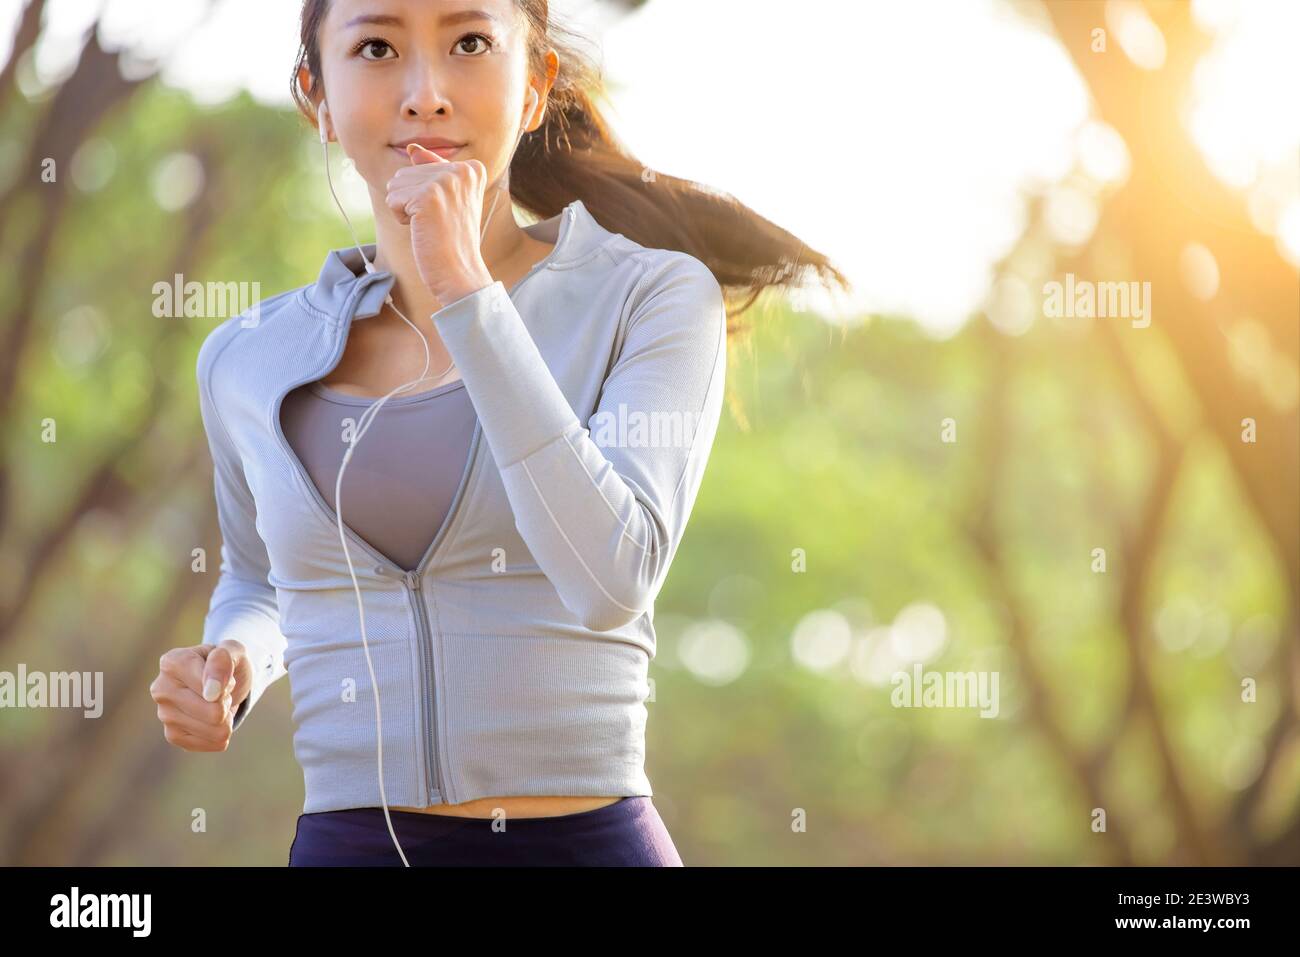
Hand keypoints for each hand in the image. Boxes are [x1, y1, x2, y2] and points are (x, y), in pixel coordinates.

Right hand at [150, 640, 250, 751]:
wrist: (222, 681)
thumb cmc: (227, 663)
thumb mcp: (233, 651)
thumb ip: (223, 661)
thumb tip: (211, 692)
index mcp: (172, 662)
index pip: (211, 687)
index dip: (228, 684)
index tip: (224, 676)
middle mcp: (161, 689)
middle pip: (214, 713)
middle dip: (227, 703)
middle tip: (220, 691)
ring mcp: (164, 715)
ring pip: (216, 730)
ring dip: (226, 717)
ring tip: (215, 702)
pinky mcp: (173, 736)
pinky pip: (214, 743)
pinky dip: (222, 732)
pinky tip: (212, 719)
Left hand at [385, 144, 494, 307]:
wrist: (459, 272)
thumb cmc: (451, 239)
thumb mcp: (448, 199)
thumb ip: (432, 170)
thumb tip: (412, 148)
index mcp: (472, 168)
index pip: (423, 165)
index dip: (426, 193)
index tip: (448, 214)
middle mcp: (462, 170)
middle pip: (407, 173)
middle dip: (412, 200)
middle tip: (437, 223)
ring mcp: (445, 181)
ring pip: (396, 184)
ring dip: (405, 208)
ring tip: (430, 226)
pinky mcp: (428, 196)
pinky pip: (393, 199)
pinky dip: (401, 218)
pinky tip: (422, 230)